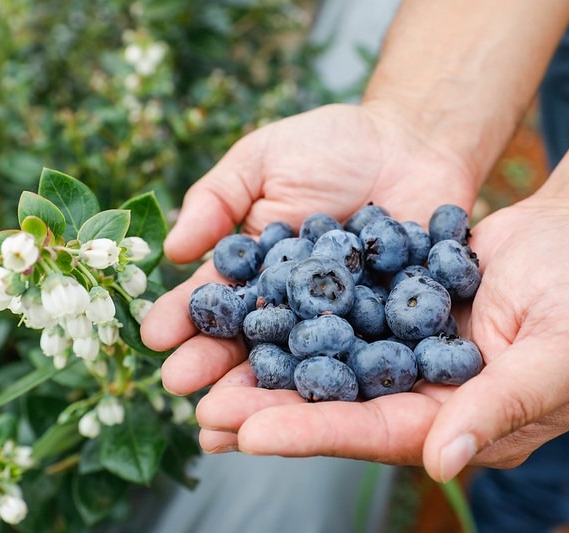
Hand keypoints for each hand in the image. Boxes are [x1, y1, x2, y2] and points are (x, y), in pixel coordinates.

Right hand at [140, 102, 480, 455]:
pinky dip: (339, 380)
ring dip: (264, 388)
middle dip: (214, 364)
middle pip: (250, 340)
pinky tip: (315, 407)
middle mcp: (293, 303)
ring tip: (230, 416)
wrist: (412, 141)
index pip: (215, 298)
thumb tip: (172, 248)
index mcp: (257, 269)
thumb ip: (218, 199)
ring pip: (299, 360)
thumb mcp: (261, 160)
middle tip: (179, 388)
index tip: (156, 338)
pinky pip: (364, 355)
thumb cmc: (330, 145)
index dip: (185, 317)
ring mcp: (341, 319)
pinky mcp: (391, 326)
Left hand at [188, 195, 568, 480]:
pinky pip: (336, 311)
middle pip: (336, 405)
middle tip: (201, 408)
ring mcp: (403, 350)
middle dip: (268, 409)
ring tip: (202, 370)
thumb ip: (502, 407)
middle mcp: (422, 394)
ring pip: (325, 363)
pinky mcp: (391, 304)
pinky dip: (293, 313)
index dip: (314, 434)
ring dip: (266, 366)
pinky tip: (247, 308)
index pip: (378, 433)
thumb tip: (440, 462)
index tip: (248, 436)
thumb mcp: (563, 353)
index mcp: (461, 423)